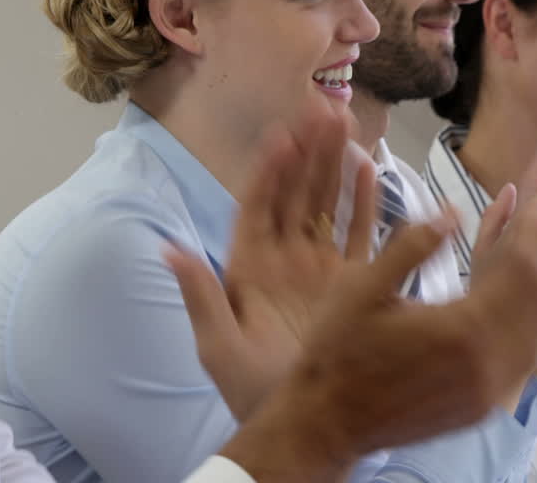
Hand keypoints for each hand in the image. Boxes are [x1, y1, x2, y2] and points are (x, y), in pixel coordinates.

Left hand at [168, 106, 374, 420]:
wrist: (304, 425)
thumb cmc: (252, 391)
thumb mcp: (219, 347)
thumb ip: (200, 295)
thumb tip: (167, 248)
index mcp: (248, 268)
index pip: (257, 206)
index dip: (268, 170)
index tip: (280, 134)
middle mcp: (284, 260)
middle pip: (296, 194)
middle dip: (309, 152)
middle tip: (322, 110)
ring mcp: (319, 269)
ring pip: (327, 205)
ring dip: (336, 165)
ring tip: (346, 124)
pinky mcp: (351, 284)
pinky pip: (359, 234)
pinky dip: (365, 202)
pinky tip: (369, 169)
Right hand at [218, 109, 536, 477]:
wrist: (329, 421)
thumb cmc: (338, 349)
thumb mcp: (362, 287)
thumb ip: (411, 246)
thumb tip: (452, 211)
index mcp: (461, 330)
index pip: (524, 274)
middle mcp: (488, 366)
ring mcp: (490, 393)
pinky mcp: (485, 409)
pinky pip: (526, 364)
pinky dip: (534, 331)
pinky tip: (526, 310)